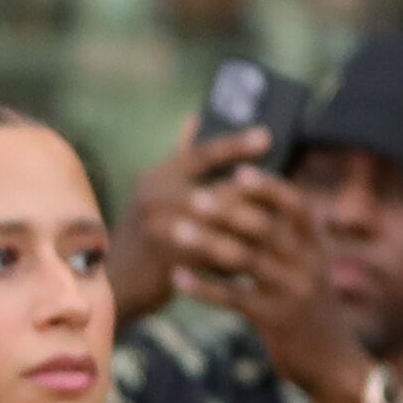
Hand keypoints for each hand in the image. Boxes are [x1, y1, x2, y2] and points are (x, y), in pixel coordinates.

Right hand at [113, 120, 265, 331]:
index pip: (200, 153)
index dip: (235, 145)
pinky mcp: (167, 261)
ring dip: (252, 224)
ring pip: (219, 224)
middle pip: (217, 190)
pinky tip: (262, 251)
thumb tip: (197, 119)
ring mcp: (158, 231)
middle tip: (287, 192)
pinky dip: (239, 251)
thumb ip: (181, 160)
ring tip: (282, 222)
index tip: (266, 137)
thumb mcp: (156, 192)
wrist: (115, 284)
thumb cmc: (146, 233)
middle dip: (254, 192)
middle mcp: (154, 200)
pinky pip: (213, 254)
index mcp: (157, 178)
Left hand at [172, 169, 386, 402]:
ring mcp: (293, 291)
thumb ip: (287, 243)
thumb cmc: (308, 311)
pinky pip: (234, 298)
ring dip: (208, 243)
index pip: (296, 205)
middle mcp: (308, 263)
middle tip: (195, 197)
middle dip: (229, 210)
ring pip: (247, 259)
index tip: (238, 171)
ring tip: (176, 232)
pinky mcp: (276, 320)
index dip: (268, 188)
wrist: (333, 363)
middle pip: (267, 226)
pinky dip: (204, 287)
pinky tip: (177, 280)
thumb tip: (259, 208)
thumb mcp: (306, 272)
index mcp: (315, 247)